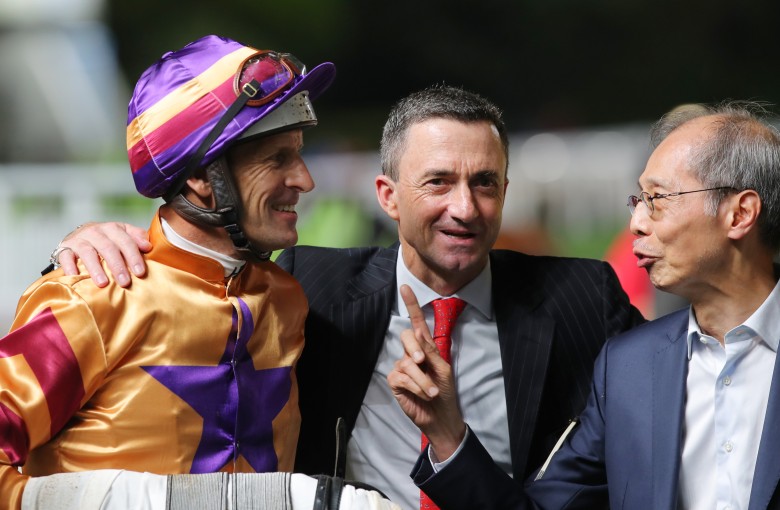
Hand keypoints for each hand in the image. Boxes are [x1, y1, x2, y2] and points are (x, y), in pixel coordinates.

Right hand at [58, 222, 150, 287]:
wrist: (80, 235)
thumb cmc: (108, 239)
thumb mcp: (124, 235)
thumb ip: (137, 238)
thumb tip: (148, 246)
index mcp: (113, 228)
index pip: (126, 241)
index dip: (133, 256)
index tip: (140, 272)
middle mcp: (96, 231)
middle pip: (108, 247)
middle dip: (118, 265)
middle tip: (125, 282)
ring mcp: (79, 239)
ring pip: (87, 252)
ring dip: (96, 268)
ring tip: (103, 283)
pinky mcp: (64, 248)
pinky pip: (66, 256)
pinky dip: (70, 266)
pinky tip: (75, 276)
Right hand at [386, 284, 465, 460]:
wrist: (441, 416)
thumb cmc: (444, 392)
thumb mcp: (443, 369)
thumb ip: (430, 350)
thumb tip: (416, 332)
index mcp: (426, 347)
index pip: (416, 322)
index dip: (411, 305)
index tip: (405, 287)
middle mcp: (412, 354)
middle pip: (406, 336)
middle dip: (416, 349)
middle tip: (424, 362)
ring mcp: (402, 367)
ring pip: (406, 362)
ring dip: (422, 379)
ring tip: (431, 391)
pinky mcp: (395, 382)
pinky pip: (401, 376)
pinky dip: (414, 385)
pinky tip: (422, 394)